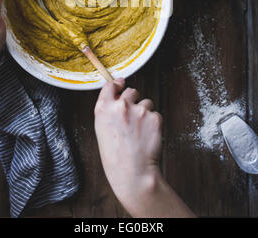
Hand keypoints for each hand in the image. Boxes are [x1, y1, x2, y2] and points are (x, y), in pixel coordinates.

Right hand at [95, 79, 162, 211]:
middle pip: (131, 91)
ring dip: (144, 113)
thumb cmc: (116, 155)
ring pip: (146, 102)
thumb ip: (108, 109)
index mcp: (103, 108)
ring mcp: (139, 111)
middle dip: (133, 101)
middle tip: (132, 119)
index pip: (110, 85)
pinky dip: (153, 123)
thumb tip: (119, 89)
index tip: (121, 85)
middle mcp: (120, 106)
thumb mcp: (102, 129)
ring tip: (139, 132)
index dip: (117, 85)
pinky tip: (147, 136)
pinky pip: (156, 114)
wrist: (133, 173)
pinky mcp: (154, 117)